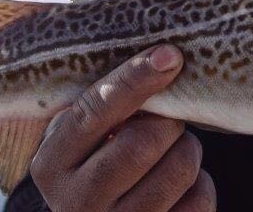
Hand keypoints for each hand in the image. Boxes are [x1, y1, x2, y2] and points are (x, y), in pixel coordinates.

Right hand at [30, 45, 216, 211]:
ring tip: (171, 153)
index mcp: (52, 164)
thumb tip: (160, 57)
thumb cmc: (97, 164)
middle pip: (143, 142)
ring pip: (179, 168)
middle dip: (168, 122)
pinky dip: (201, 183)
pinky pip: (199, 199)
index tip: (170, 55)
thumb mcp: (81, 139)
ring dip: (188, 150)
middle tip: (167, 121)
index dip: (134, 79)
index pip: (95, 111)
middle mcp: (77, 202)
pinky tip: (179, 187)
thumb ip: (102, 104)